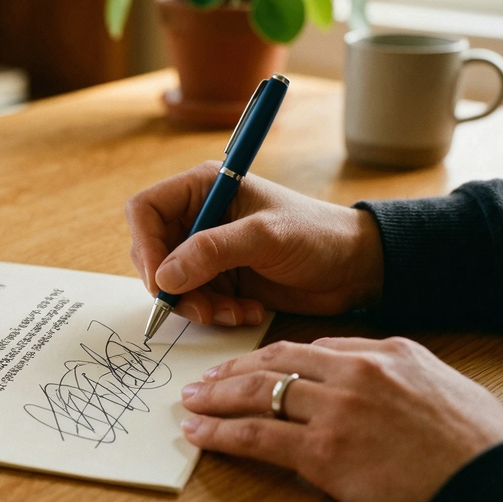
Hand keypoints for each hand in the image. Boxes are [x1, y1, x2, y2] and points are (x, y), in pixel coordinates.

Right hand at [125, 163, 383, 326]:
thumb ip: (212, 252)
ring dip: (198, 306)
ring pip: (173, 284)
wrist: (356, 267)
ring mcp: (210, 249)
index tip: (162, 283)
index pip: (145, 210)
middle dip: (174, 286)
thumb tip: (164, 278)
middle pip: (154, 252)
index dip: (146, 247)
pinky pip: (197, 301)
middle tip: (201, 309)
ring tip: (234, 313)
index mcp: (203, 188)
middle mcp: (200, 216)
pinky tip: (249, 312)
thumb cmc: (318, 236)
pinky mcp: (222, 278)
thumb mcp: (265, 237)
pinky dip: (217, 313)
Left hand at [179, 336, 502, 501]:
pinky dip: (220, 432)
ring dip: (215, 396)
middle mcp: (356, 371)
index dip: (274, 357)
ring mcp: (337, 409)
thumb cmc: (484, 450)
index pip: (314, 347)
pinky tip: (199, 433)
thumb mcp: (447, 390)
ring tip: (190, 401)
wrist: (496, 489)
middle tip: (205, 377)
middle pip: (276, 360)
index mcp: (388, 352)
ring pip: (257, 392)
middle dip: (234, 369)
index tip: (254, 366)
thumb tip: (378, 390)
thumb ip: (403, 381)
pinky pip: (256, 436)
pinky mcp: (324, 453)